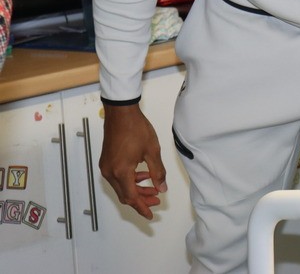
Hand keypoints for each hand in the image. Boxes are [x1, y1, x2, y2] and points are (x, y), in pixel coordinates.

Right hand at [99, 104, 166, 219]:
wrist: (121, 113)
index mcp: (121, 172)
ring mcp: (106, 167)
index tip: (150, 215)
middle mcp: (110, 172)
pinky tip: (143, 175)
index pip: (132, 197)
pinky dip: (130, 180)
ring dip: (136, 190)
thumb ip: (158, 172)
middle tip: (156, 200)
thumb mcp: (152, 151)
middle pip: (125, 194)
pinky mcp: (106, 161)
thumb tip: (162, 188)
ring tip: (153, 187)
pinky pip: (118, 178)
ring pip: (121, 186)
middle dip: (141, 200)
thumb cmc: (136, 129)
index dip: (142, 207)